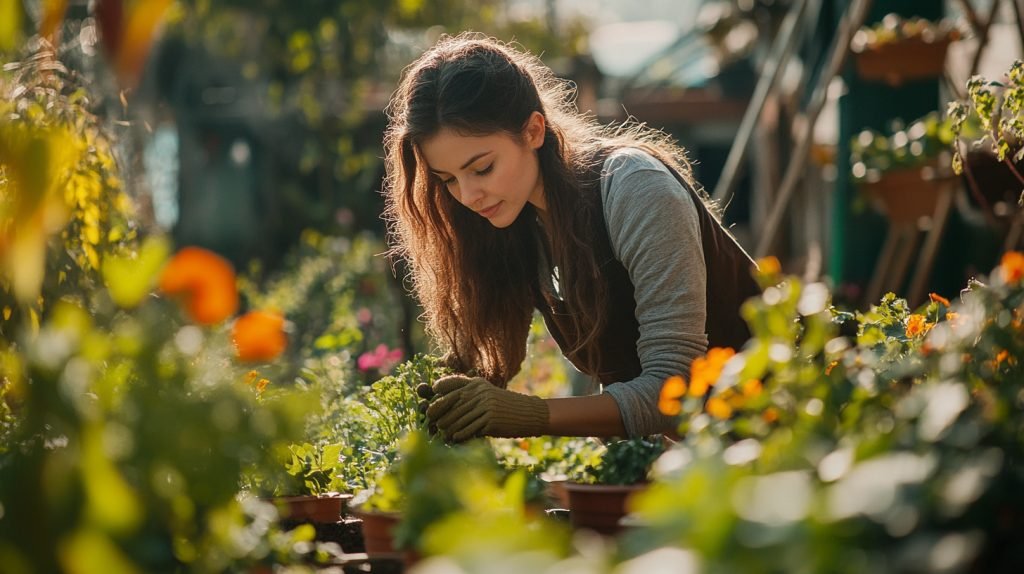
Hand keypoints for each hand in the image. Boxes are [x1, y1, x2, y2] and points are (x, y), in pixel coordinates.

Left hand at [425, 375, 548, 441]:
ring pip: (458, 419)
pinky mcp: (491, 420)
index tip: (430, 405)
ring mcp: (485, 406)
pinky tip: (454, 439)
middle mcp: (479, 392)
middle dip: (439, 415)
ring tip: (442, 435)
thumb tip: (444, 407)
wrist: (530, 413)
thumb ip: (469, 396)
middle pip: (451, 404)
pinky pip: (469, 429)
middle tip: (431, 425)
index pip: (450, 385)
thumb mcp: (488, 394)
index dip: (438, 395)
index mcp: (476, 384)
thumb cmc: (505, 407)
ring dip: (448, 428)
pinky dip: (460, 435)